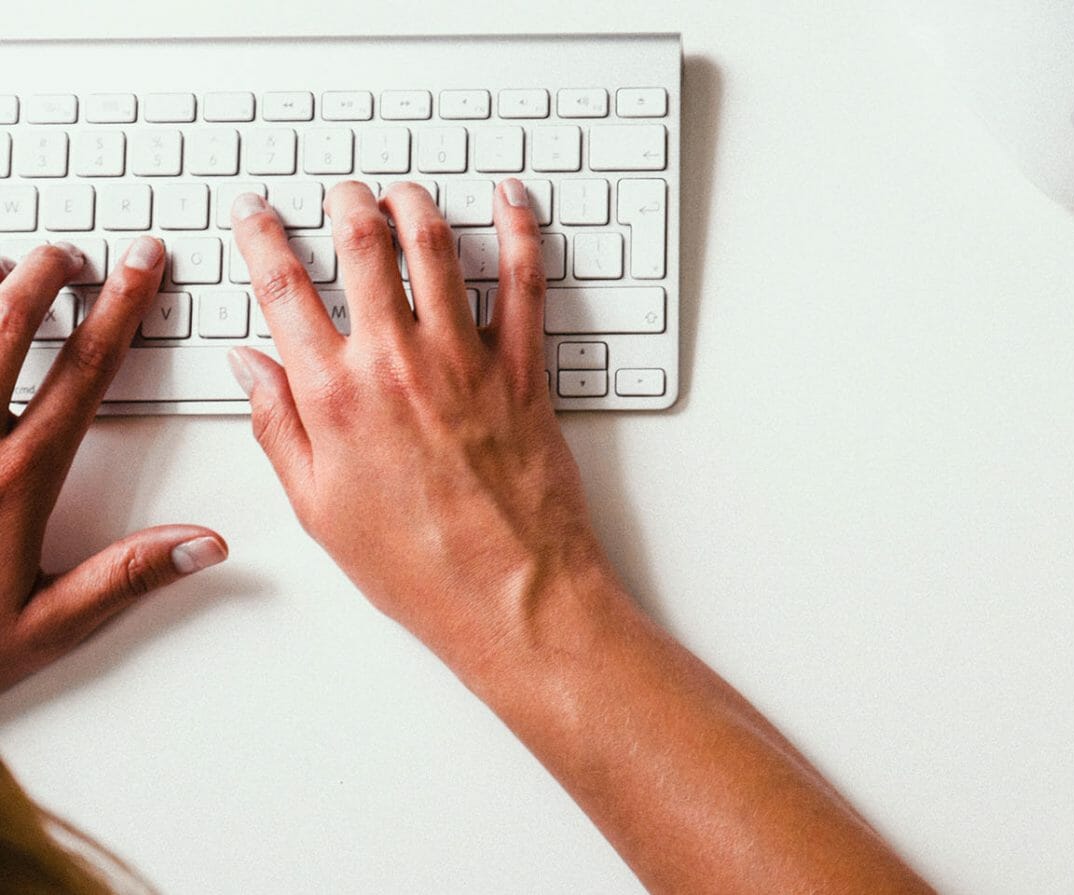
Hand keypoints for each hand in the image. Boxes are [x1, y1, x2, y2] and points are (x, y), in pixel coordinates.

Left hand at [0, 239, 225, 690]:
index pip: (84, 372)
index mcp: (15, 478)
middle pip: (6, 326)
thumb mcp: (42, 626)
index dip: (119, 309)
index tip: (140, 267)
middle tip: (67, 251)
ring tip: (3, 265)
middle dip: (42, 275)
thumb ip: (126, 577)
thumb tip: (207, 544)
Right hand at [226, 181, 609, 658]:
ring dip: (415, 204)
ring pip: (435, 247)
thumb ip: (277, 426)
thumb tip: (248, 365)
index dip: (261, 237)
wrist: (513, 595)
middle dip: (345, 204)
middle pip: (362, 246)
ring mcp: (466, 360)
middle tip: (340, 192)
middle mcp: (397, 364)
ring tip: (403, 193)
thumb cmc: (419, 566)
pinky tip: (511, 201)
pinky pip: (524, 281)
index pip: (283, 288)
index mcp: (334, 396)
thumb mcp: (317, 507)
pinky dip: (519, 230)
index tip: (255, 212)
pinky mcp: (525, 370)